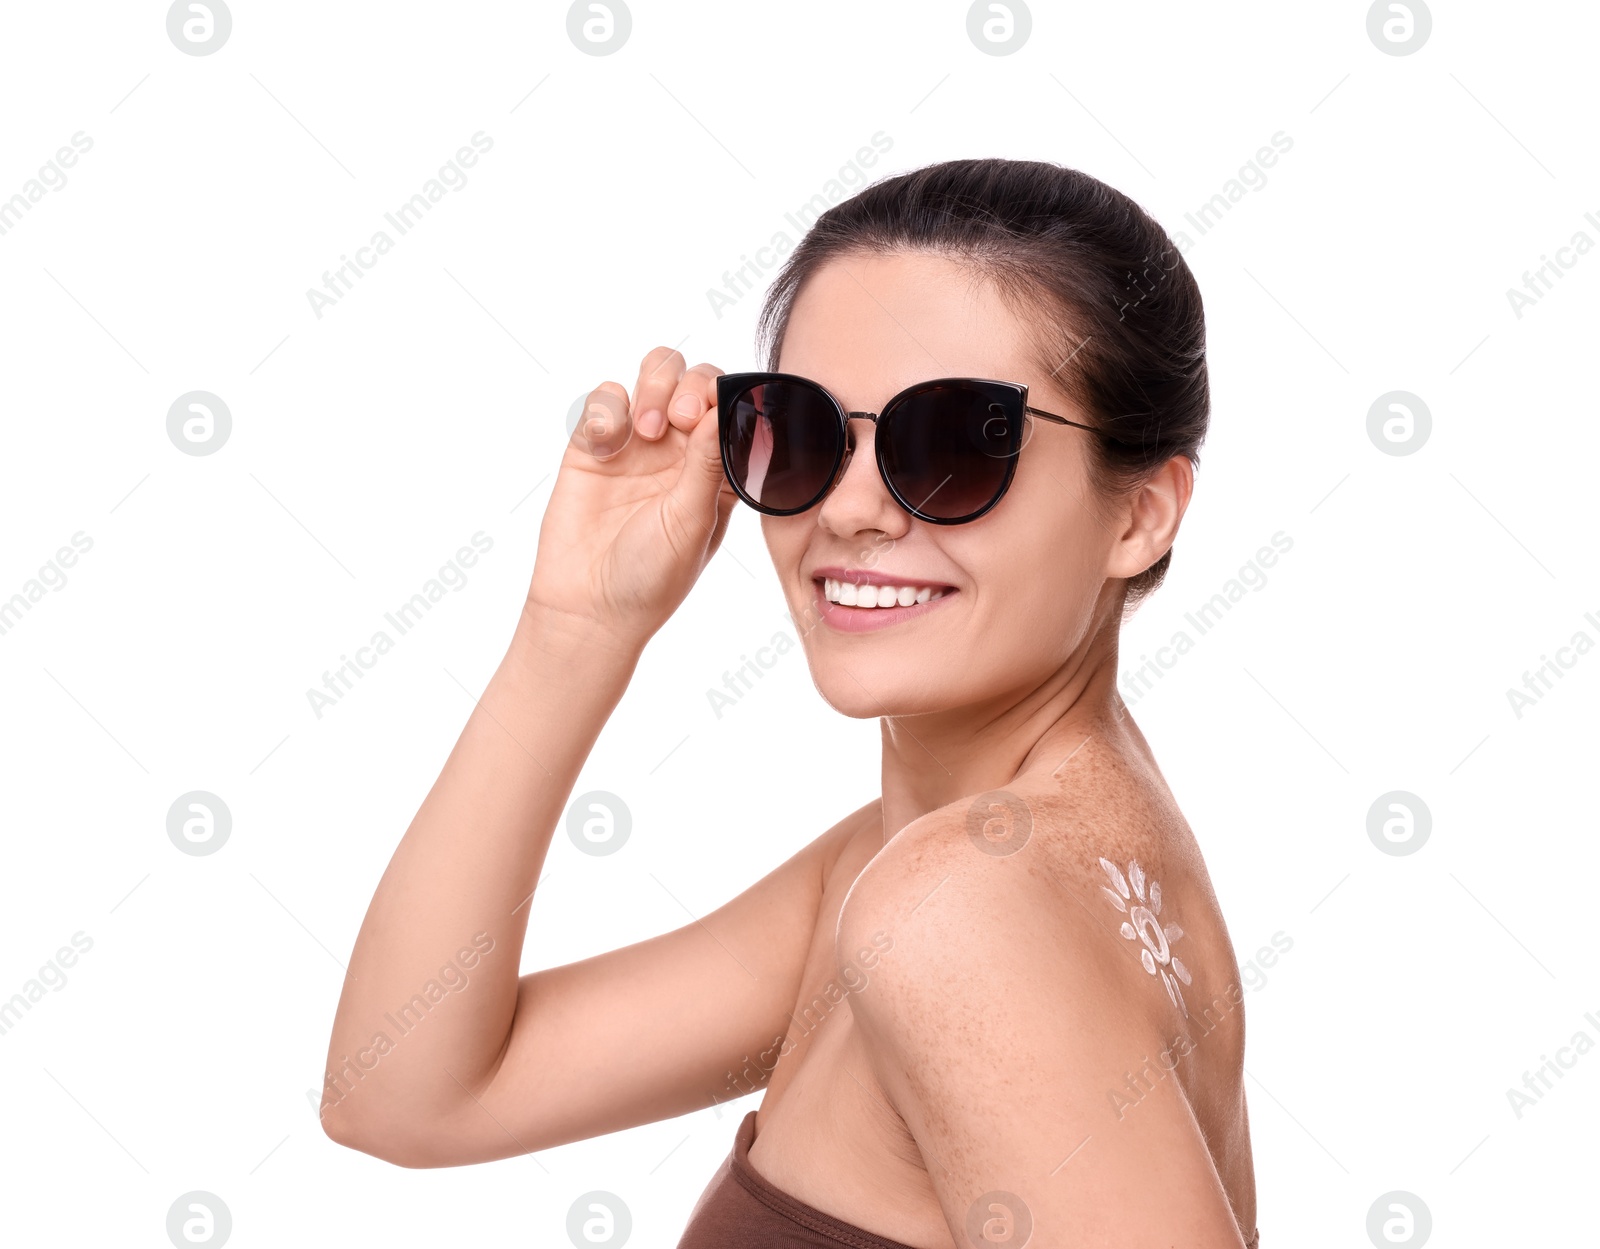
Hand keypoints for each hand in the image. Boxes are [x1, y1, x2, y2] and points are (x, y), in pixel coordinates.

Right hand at [525, 347, 739, 647]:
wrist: (589, 606)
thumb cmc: (652, 577)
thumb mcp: (692, 522)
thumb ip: (708, 465)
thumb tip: (724, 411)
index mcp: (717, 469)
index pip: (733, 409)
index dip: (728, 398)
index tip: (713, 417)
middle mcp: (681, 450)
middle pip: (696, 380)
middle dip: (691, 386)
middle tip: (680, 420)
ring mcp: (638, 443)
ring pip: (654, 375)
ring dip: (655, 385)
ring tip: (648, 429)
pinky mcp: (594, 445)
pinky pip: (606, 397)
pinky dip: (608, 407)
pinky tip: (605, 446)